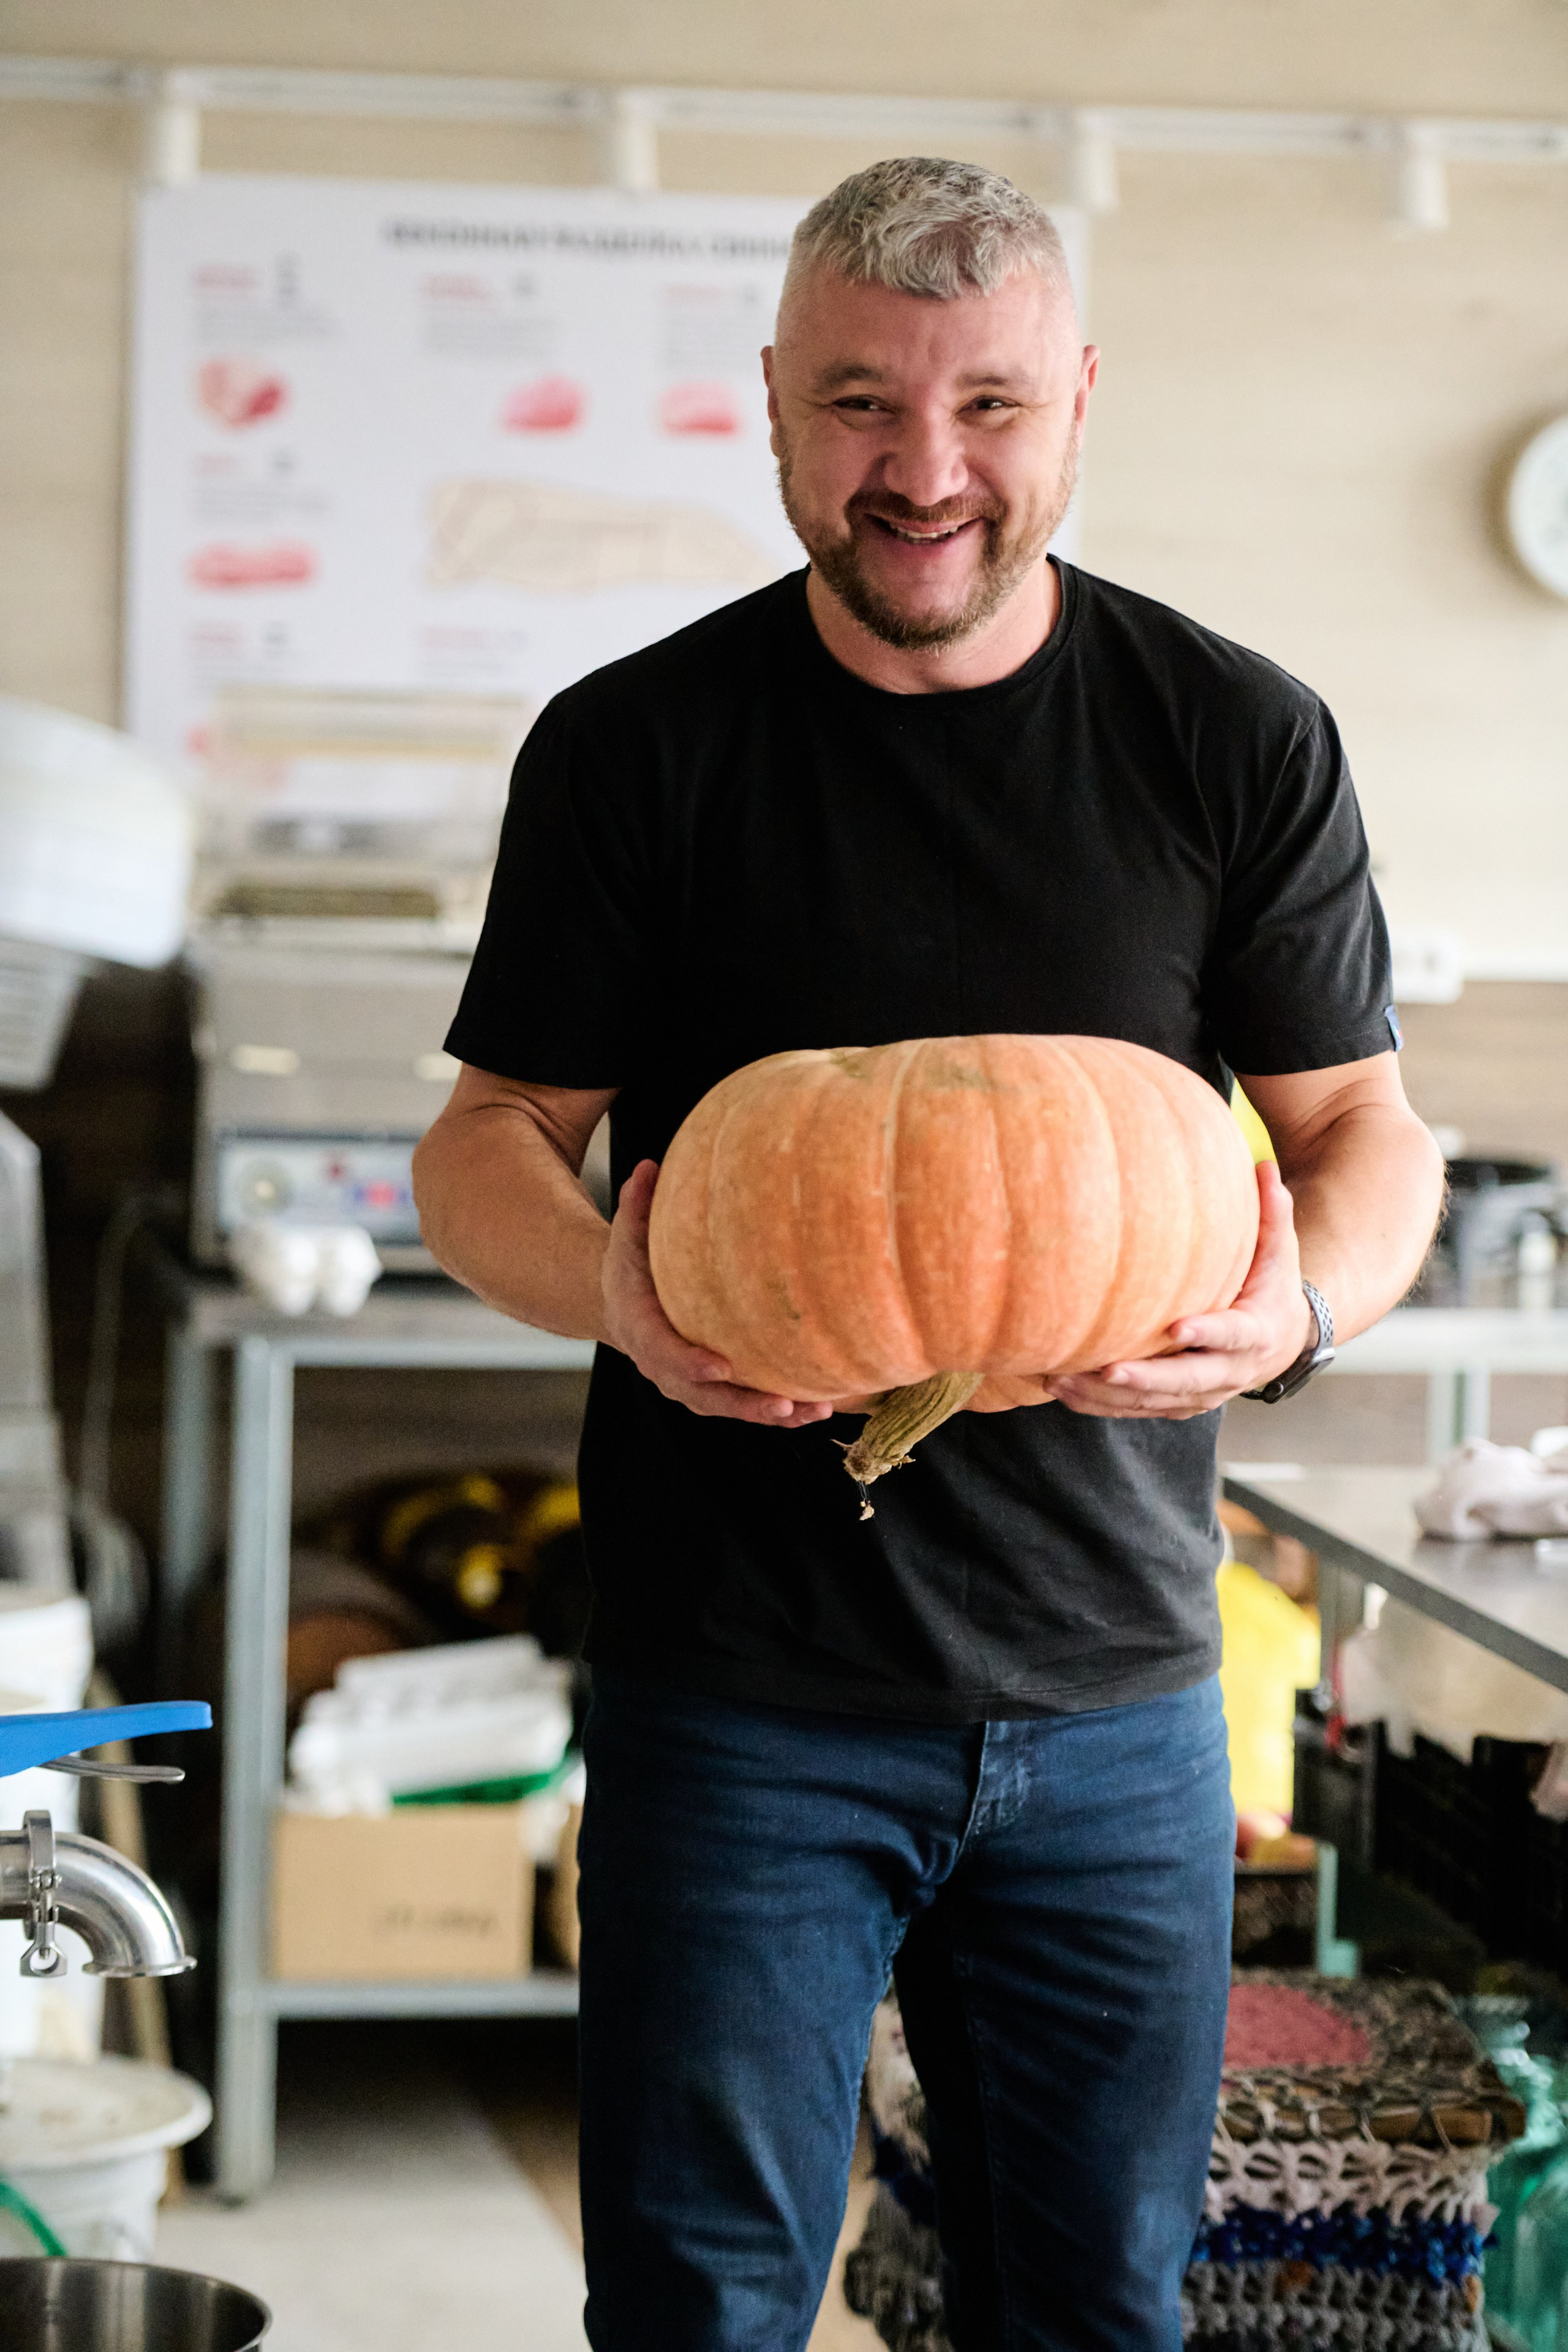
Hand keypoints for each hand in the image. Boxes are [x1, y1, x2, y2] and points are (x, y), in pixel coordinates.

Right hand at [601, 1161, 834, 1428]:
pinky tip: (821, 1409)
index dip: (689, 1364)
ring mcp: (690, 1384)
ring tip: (813, 1412)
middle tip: (781, 1406)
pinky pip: (746, 1405)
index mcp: (641, 1330)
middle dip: (742, 1404)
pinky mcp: (715, 1389)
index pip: (663, 1353)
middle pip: (702, 1396)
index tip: (719, 1367)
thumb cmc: (631, 1267)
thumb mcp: (626, 1235)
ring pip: (729, 1408)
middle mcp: (665, 1367)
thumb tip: (648, 1165)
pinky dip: (781, 1412)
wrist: (624, 1305)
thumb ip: (635, 1204)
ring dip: (770, 1414)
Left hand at [1043, 1162, 1316, 1421]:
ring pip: (1155, 1402)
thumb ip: (1272, 1212)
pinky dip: (1101, 1406)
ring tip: (1062, 1382)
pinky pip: (1139, 1411)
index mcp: (1256, 1334)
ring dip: (1108, 1397)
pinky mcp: (1179, 1404)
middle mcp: (1231, 1372)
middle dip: (1147, 1379)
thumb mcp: (1279, 1251)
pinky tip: (1062, 1391)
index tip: (1177, 1326)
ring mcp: (1204, 1394)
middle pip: (1187, 1380)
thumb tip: (1264, 1166)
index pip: (1232, 1335)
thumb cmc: (1271, 1286)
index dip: (1207, 1332)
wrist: (1282, 1342)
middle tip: (1107, 1370)